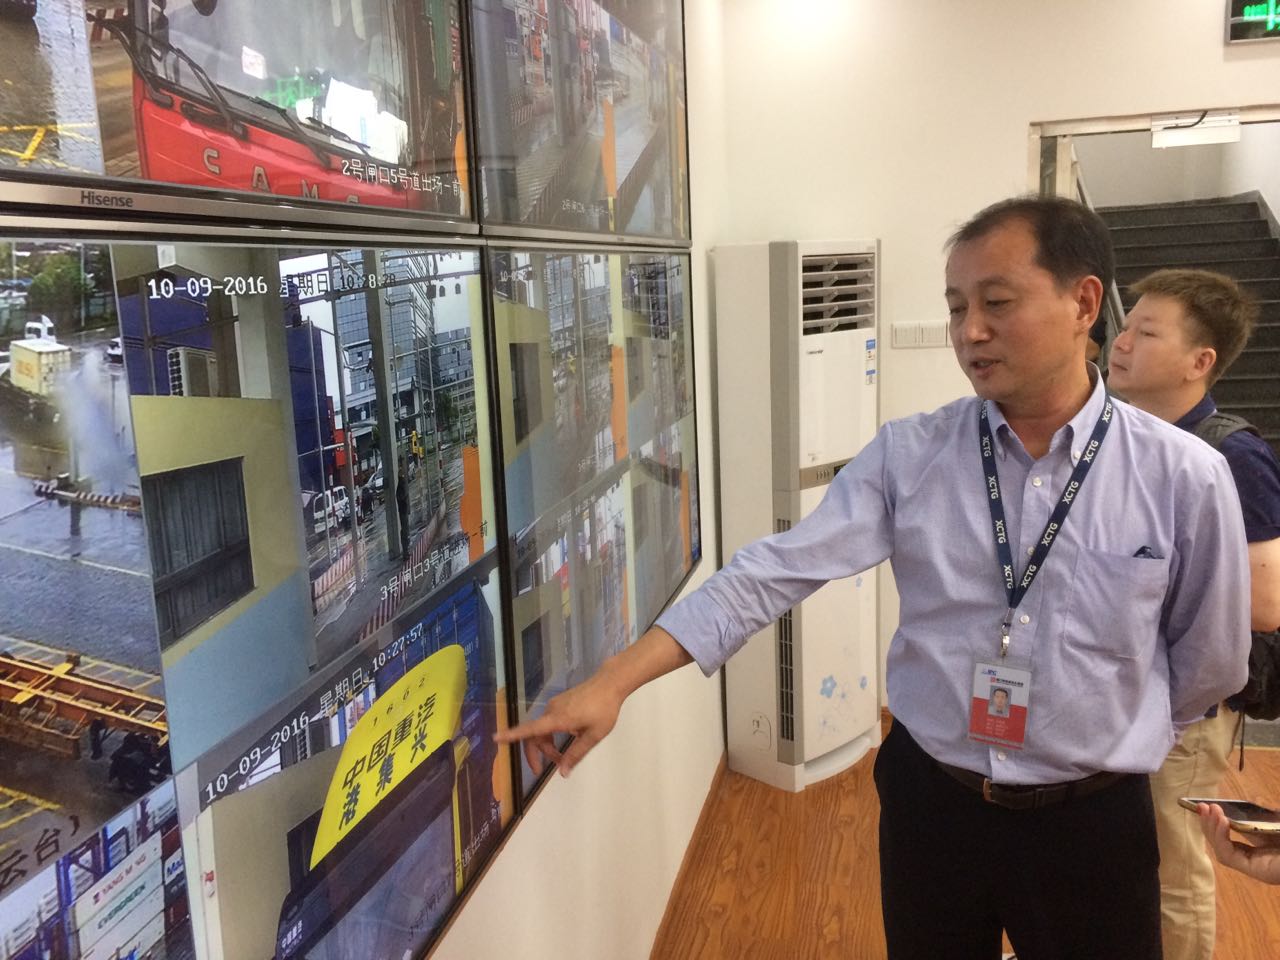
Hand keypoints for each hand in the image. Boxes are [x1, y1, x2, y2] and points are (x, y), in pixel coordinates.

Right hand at [494, 666, 626, 777]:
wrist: (610, 683)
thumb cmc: (604, 710)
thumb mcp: (593, 736)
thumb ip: (576, 754)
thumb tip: (562, 773)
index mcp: (557, 719)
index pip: (530, 730)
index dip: (511, 735)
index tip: (496, 738)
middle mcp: (552, 710)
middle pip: (536, 735)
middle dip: (539, 753)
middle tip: (544, 770)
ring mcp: (556, 705)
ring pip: (544, 729)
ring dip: (548, 745)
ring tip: (564, 757)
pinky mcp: (561, 702)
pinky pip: (550, 721)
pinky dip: (553, 734)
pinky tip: (571, 737)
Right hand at [1198, 802, 1279, 884]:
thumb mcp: (1277, 825)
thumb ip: (1269, 817)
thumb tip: (1262, 807)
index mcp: (1260, 850)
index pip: (1231, 838)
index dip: (1216, 823)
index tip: (1207, 806)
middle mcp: (1254, 860)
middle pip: (1222, 844)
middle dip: (1209, 824)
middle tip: (1202, 806)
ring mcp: (1253, 867)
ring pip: (1221, 850)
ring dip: (1212, 829)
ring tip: (1210, 811)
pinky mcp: (1253, 870)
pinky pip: (1228, 856)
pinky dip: (1221, 838)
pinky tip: (1222, 822)